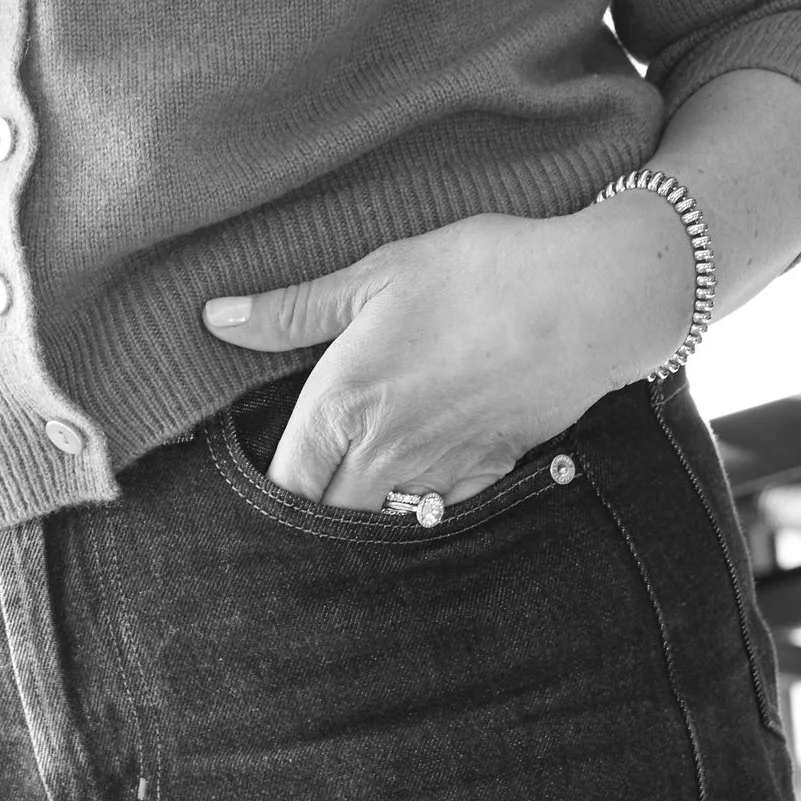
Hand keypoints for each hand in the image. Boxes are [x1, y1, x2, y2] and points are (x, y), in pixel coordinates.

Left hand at [201, 203, 685, 509]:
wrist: (585, 301)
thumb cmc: (477, 275)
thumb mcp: (375, 274)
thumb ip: (291, 309)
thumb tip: (215, 318)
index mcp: (342, 405)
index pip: (284, 484)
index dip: (265, 500)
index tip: (251, 502)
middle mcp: (385, 452)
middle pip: (327, 518)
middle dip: (307, 522)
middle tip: (293, 515)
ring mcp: (442, 469)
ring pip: (383, 525)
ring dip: (361, 524)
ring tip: (348, 509)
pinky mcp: (491, 472)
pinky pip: (441, 518)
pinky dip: (421, 517)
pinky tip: (414, 501)